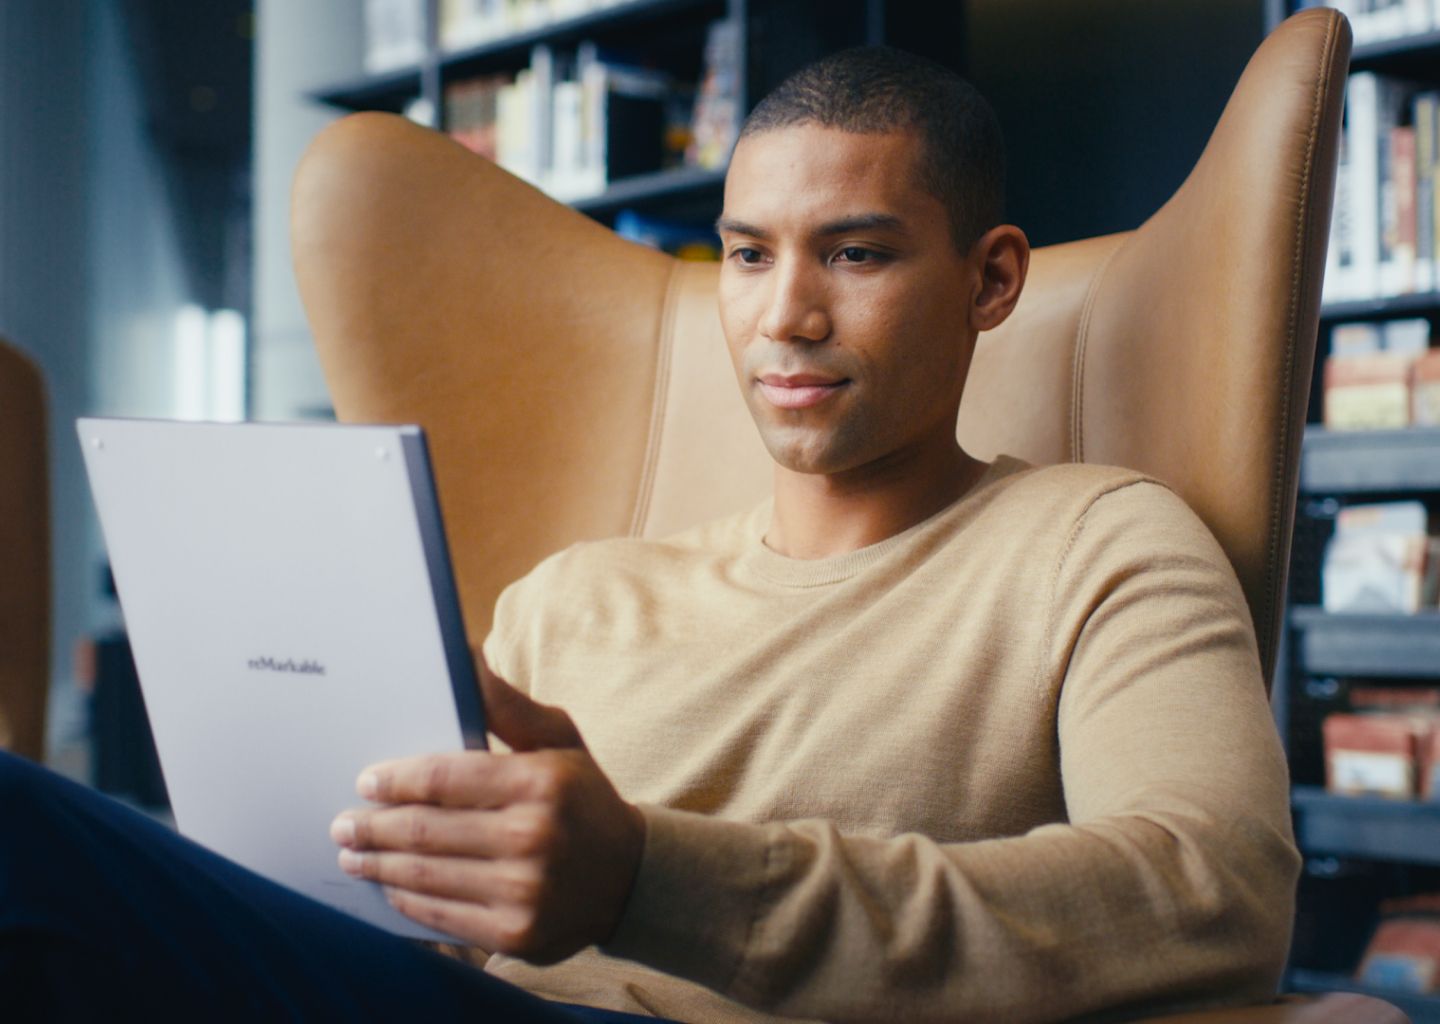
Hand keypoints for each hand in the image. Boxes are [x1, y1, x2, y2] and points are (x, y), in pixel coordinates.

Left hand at [330, 654, 645, 962]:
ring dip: (378, 865)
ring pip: (425, 876)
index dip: (396, 781)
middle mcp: (534, 837)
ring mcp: (525, 892)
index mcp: (541, 782)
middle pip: (425, 831)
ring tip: (354, 855)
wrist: (629, 876)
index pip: (444, 779)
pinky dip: (407, 900)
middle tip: (342, 823)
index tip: (366, 781)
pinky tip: (390, 886)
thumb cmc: (581, 796)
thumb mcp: (558, 740)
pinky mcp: (516, 935)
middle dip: (373, 827)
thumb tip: (462, 657)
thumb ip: (507, 705)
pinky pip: (442, 916)